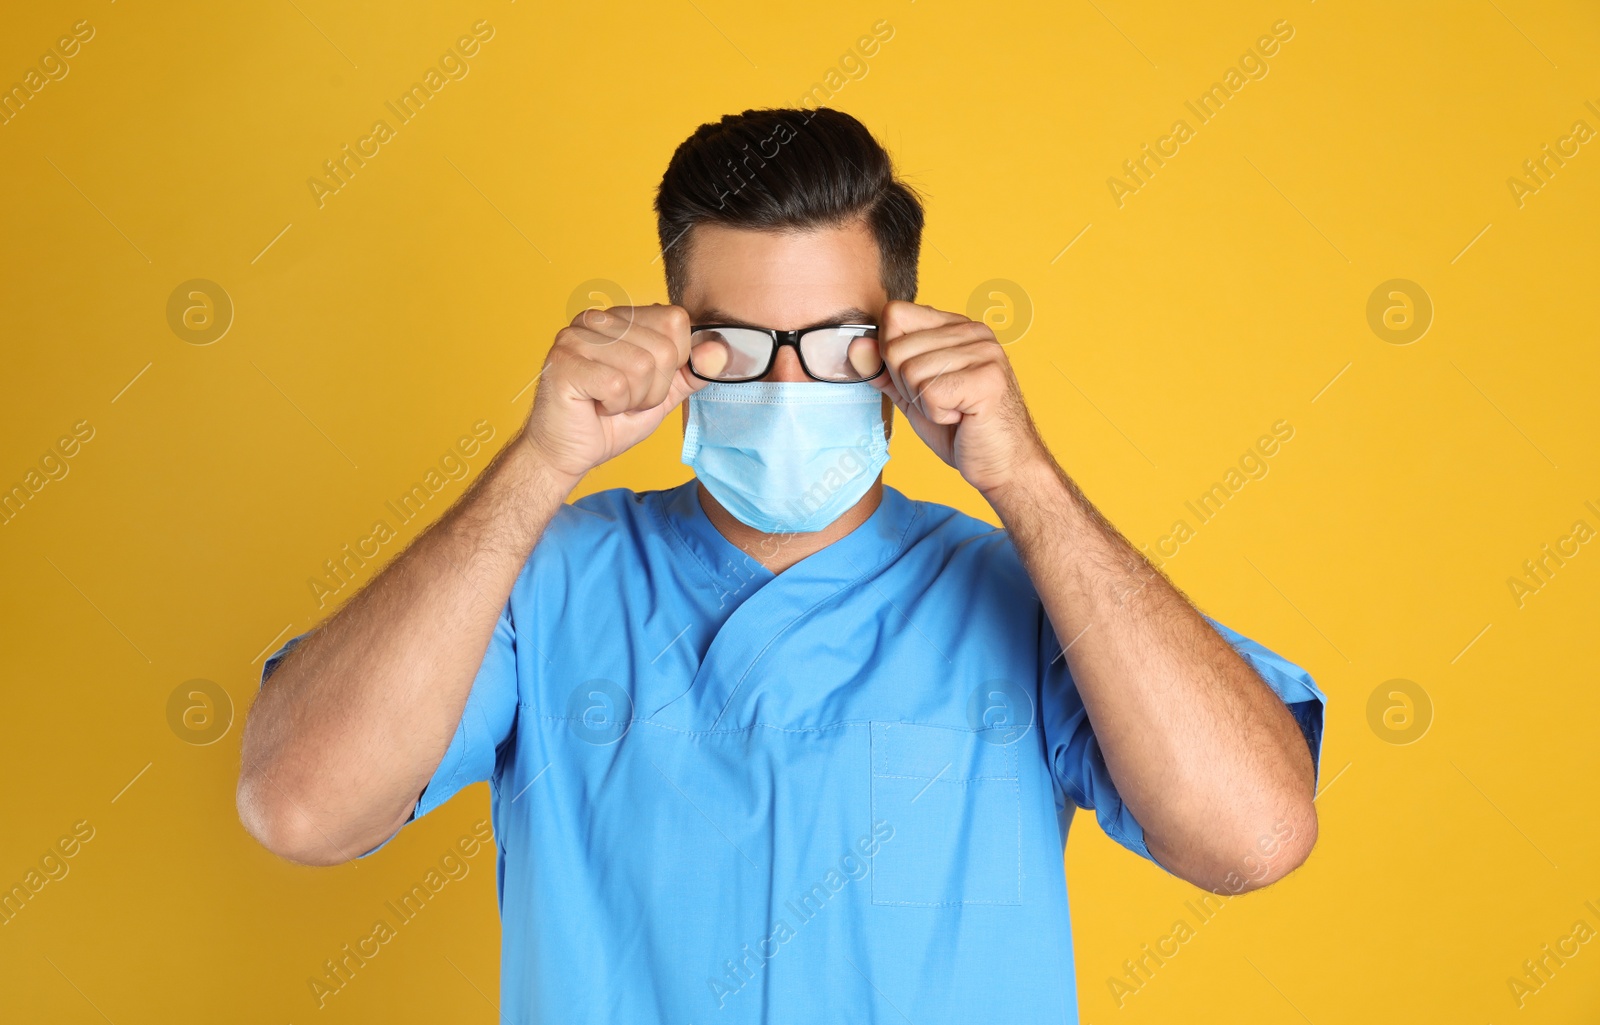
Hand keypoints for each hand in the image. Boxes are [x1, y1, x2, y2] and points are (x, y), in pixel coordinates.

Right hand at [521, 304, 705, 482]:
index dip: (673, 363)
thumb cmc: (609, 421)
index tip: (646, 382)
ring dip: (634, 399)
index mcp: (619, 317)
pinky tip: (596, 407)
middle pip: (662, 347)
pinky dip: (614, 407)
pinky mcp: (564, 362)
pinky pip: (617, 385)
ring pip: (641, 366)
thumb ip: (691, 371)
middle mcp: (595, 318)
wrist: (567, 452)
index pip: (675, 320)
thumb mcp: (662, 394)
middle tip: (625, 399)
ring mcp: (575, 337)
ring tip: (610, 403)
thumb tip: (721, 351)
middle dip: (653, 389)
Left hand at [870, 300, 1049, 494]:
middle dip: (907, 386)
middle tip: (941, 402)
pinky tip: (962, 417)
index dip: (891, 356)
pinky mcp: (988, 378)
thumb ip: (883, 369)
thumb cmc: (960, 430)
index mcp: (955, 325)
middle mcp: (973, 330)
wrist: (1002, 465)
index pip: (895, 315)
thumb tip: (855, 346)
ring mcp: (984, 351)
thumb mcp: (912, 394)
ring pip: (910, 371)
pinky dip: (938, 414)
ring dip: (924, 403)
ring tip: (954, 410)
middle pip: (896, 347)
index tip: (919, 382)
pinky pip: (930, 392)